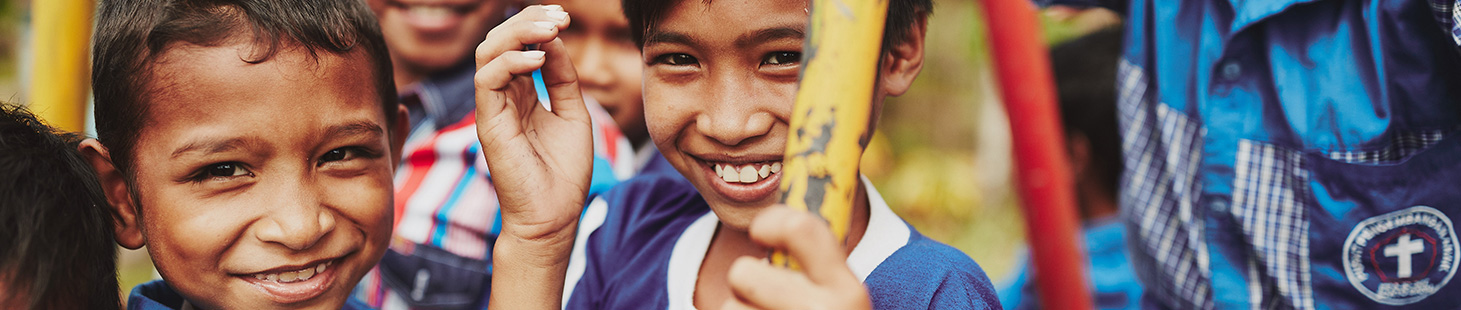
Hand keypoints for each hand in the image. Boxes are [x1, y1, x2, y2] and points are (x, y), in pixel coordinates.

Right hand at [474, 4, 586, 243]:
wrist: (554, 216)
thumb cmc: (563, 172)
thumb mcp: (573, 113)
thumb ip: (563, 78)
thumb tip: (555, 39)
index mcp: (521, 93)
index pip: (519, 45)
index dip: (538, 25)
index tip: (565, 16)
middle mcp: (503, 97)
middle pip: (499, 42)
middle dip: (528, 21)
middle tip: (559, 15)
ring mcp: (493, 109)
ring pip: (488, 53)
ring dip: (518, 33)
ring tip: (550, 29)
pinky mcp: (488, 123)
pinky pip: (488, 80)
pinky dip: (511, 62)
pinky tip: (540, 59)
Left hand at [721, 206, 872, 309]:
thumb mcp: (839, 289)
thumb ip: (817, 255)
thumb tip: (801, 154)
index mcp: (848, 290)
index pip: (799, 229)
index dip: (770, 221)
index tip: (761, 229)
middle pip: (744, 273)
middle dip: (744, 277)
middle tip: (760, 290)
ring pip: (730, 306)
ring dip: (740, 308)